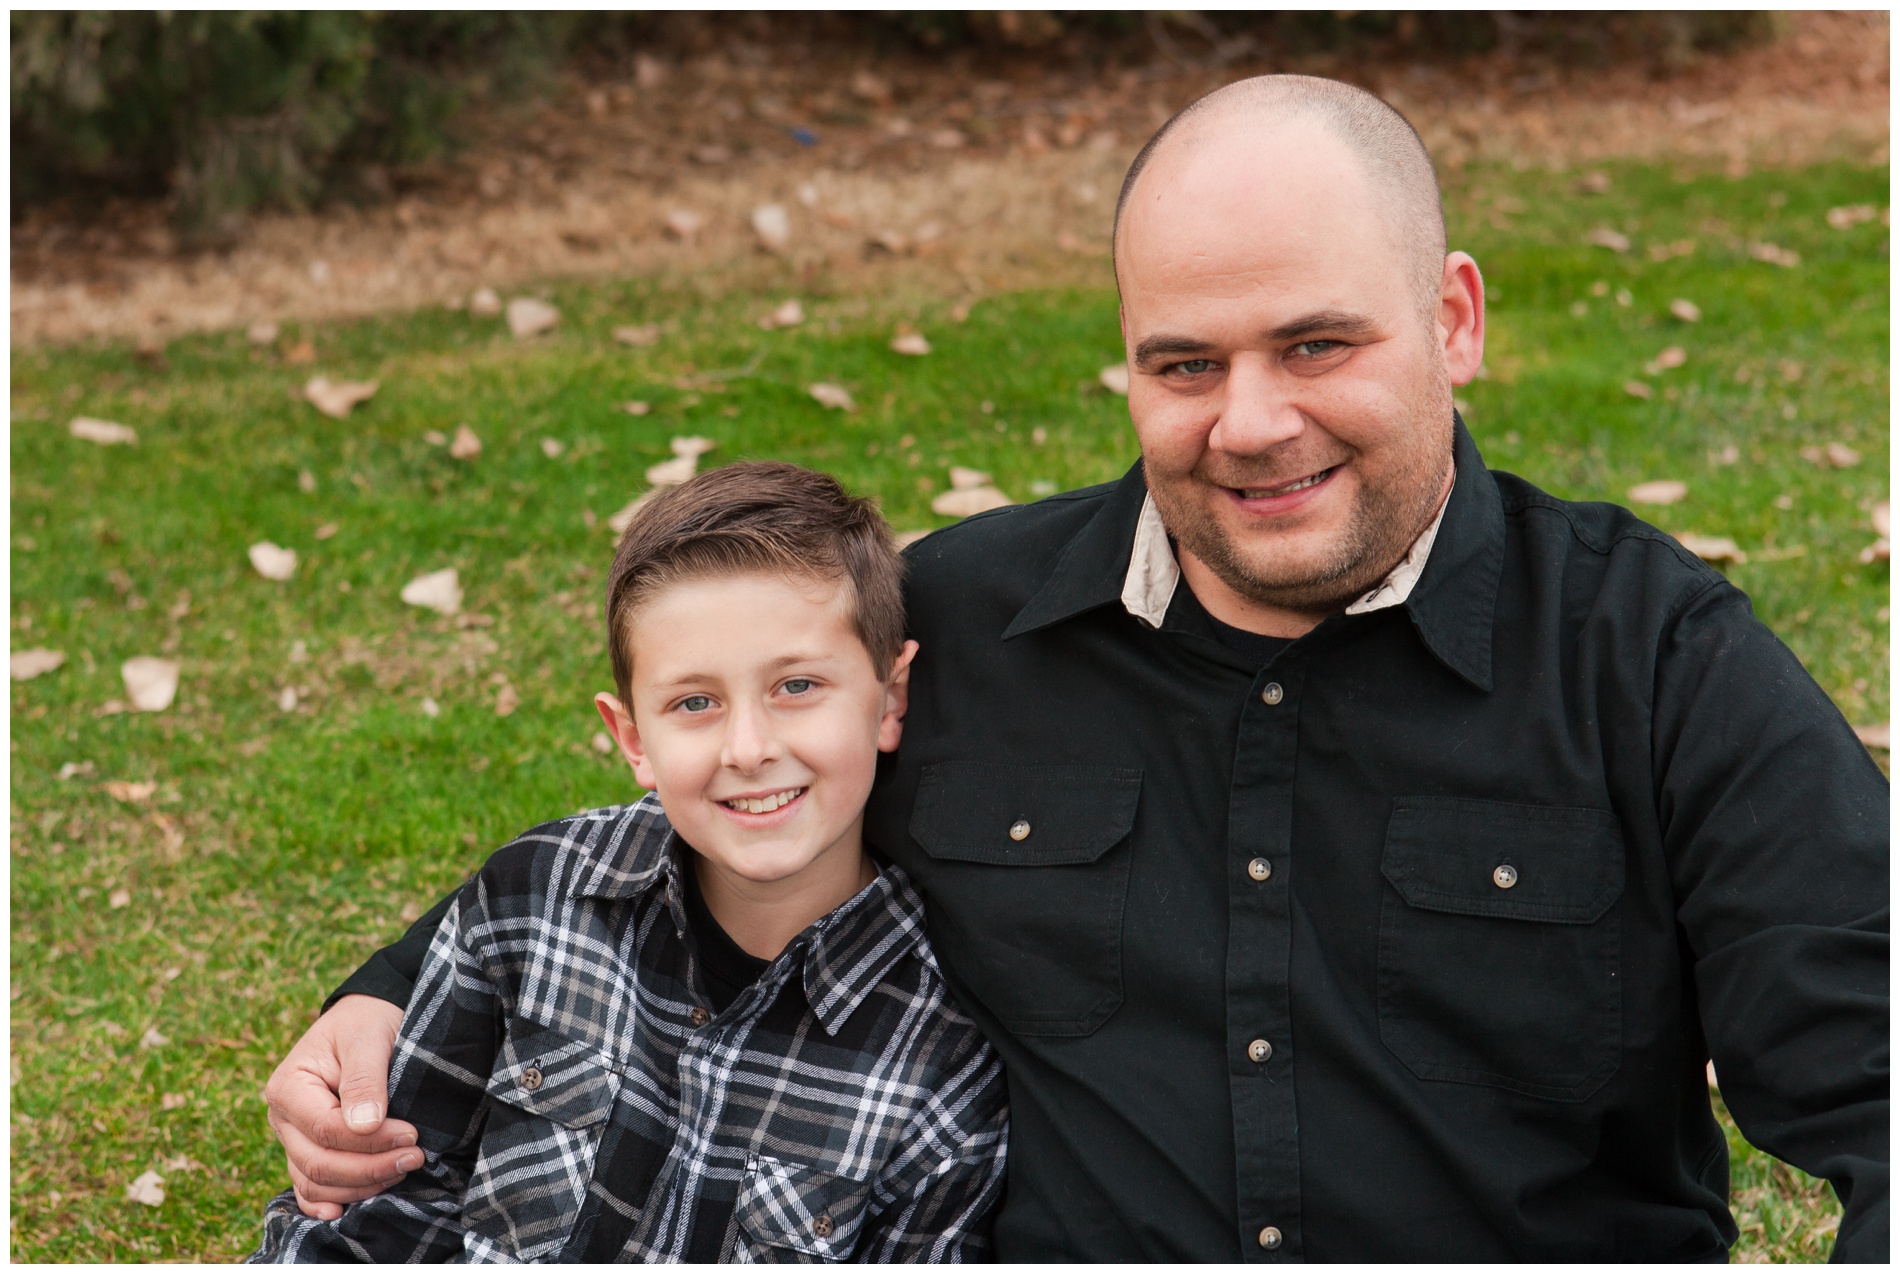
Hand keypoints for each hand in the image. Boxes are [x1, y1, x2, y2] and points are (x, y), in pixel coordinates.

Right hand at [264, 995, 419, 1219]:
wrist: (365, 1019)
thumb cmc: (367, 1023)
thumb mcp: (368, 1038)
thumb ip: (365, 1080)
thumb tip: (365, 1126)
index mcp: (289, 1087)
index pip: (326, 1130)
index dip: (370, 1141)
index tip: (412, 1134)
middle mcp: (283, 1118)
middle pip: (319, 1163)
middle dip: (370, 1168)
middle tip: (416, 1157)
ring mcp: (292, 1138)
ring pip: (315, 1183)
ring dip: (361, 1186)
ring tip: (404, 1170)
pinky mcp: (308, 1150)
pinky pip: (310, 1188)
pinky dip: (329, 1202)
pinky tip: (347, 1213)